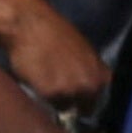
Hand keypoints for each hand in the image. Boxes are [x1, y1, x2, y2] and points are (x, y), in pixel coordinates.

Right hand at [0, 0, 102, 114]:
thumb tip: (88, 90)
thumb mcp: (84, 51)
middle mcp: (91, 86)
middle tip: (58, 89)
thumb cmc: (55, 33)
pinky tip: (37, 79)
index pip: (98, 101)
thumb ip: (89, 72)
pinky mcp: (51, 94)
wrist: (29, 24)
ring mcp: (72, 91)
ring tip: (46, 81)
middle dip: (73, 102)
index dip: (86, 100)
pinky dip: (42, 95)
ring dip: (56, 99)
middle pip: (84, 109)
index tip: (77, 99)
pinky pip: (47, 103)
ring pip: (64, 107)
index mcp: (101, 75)